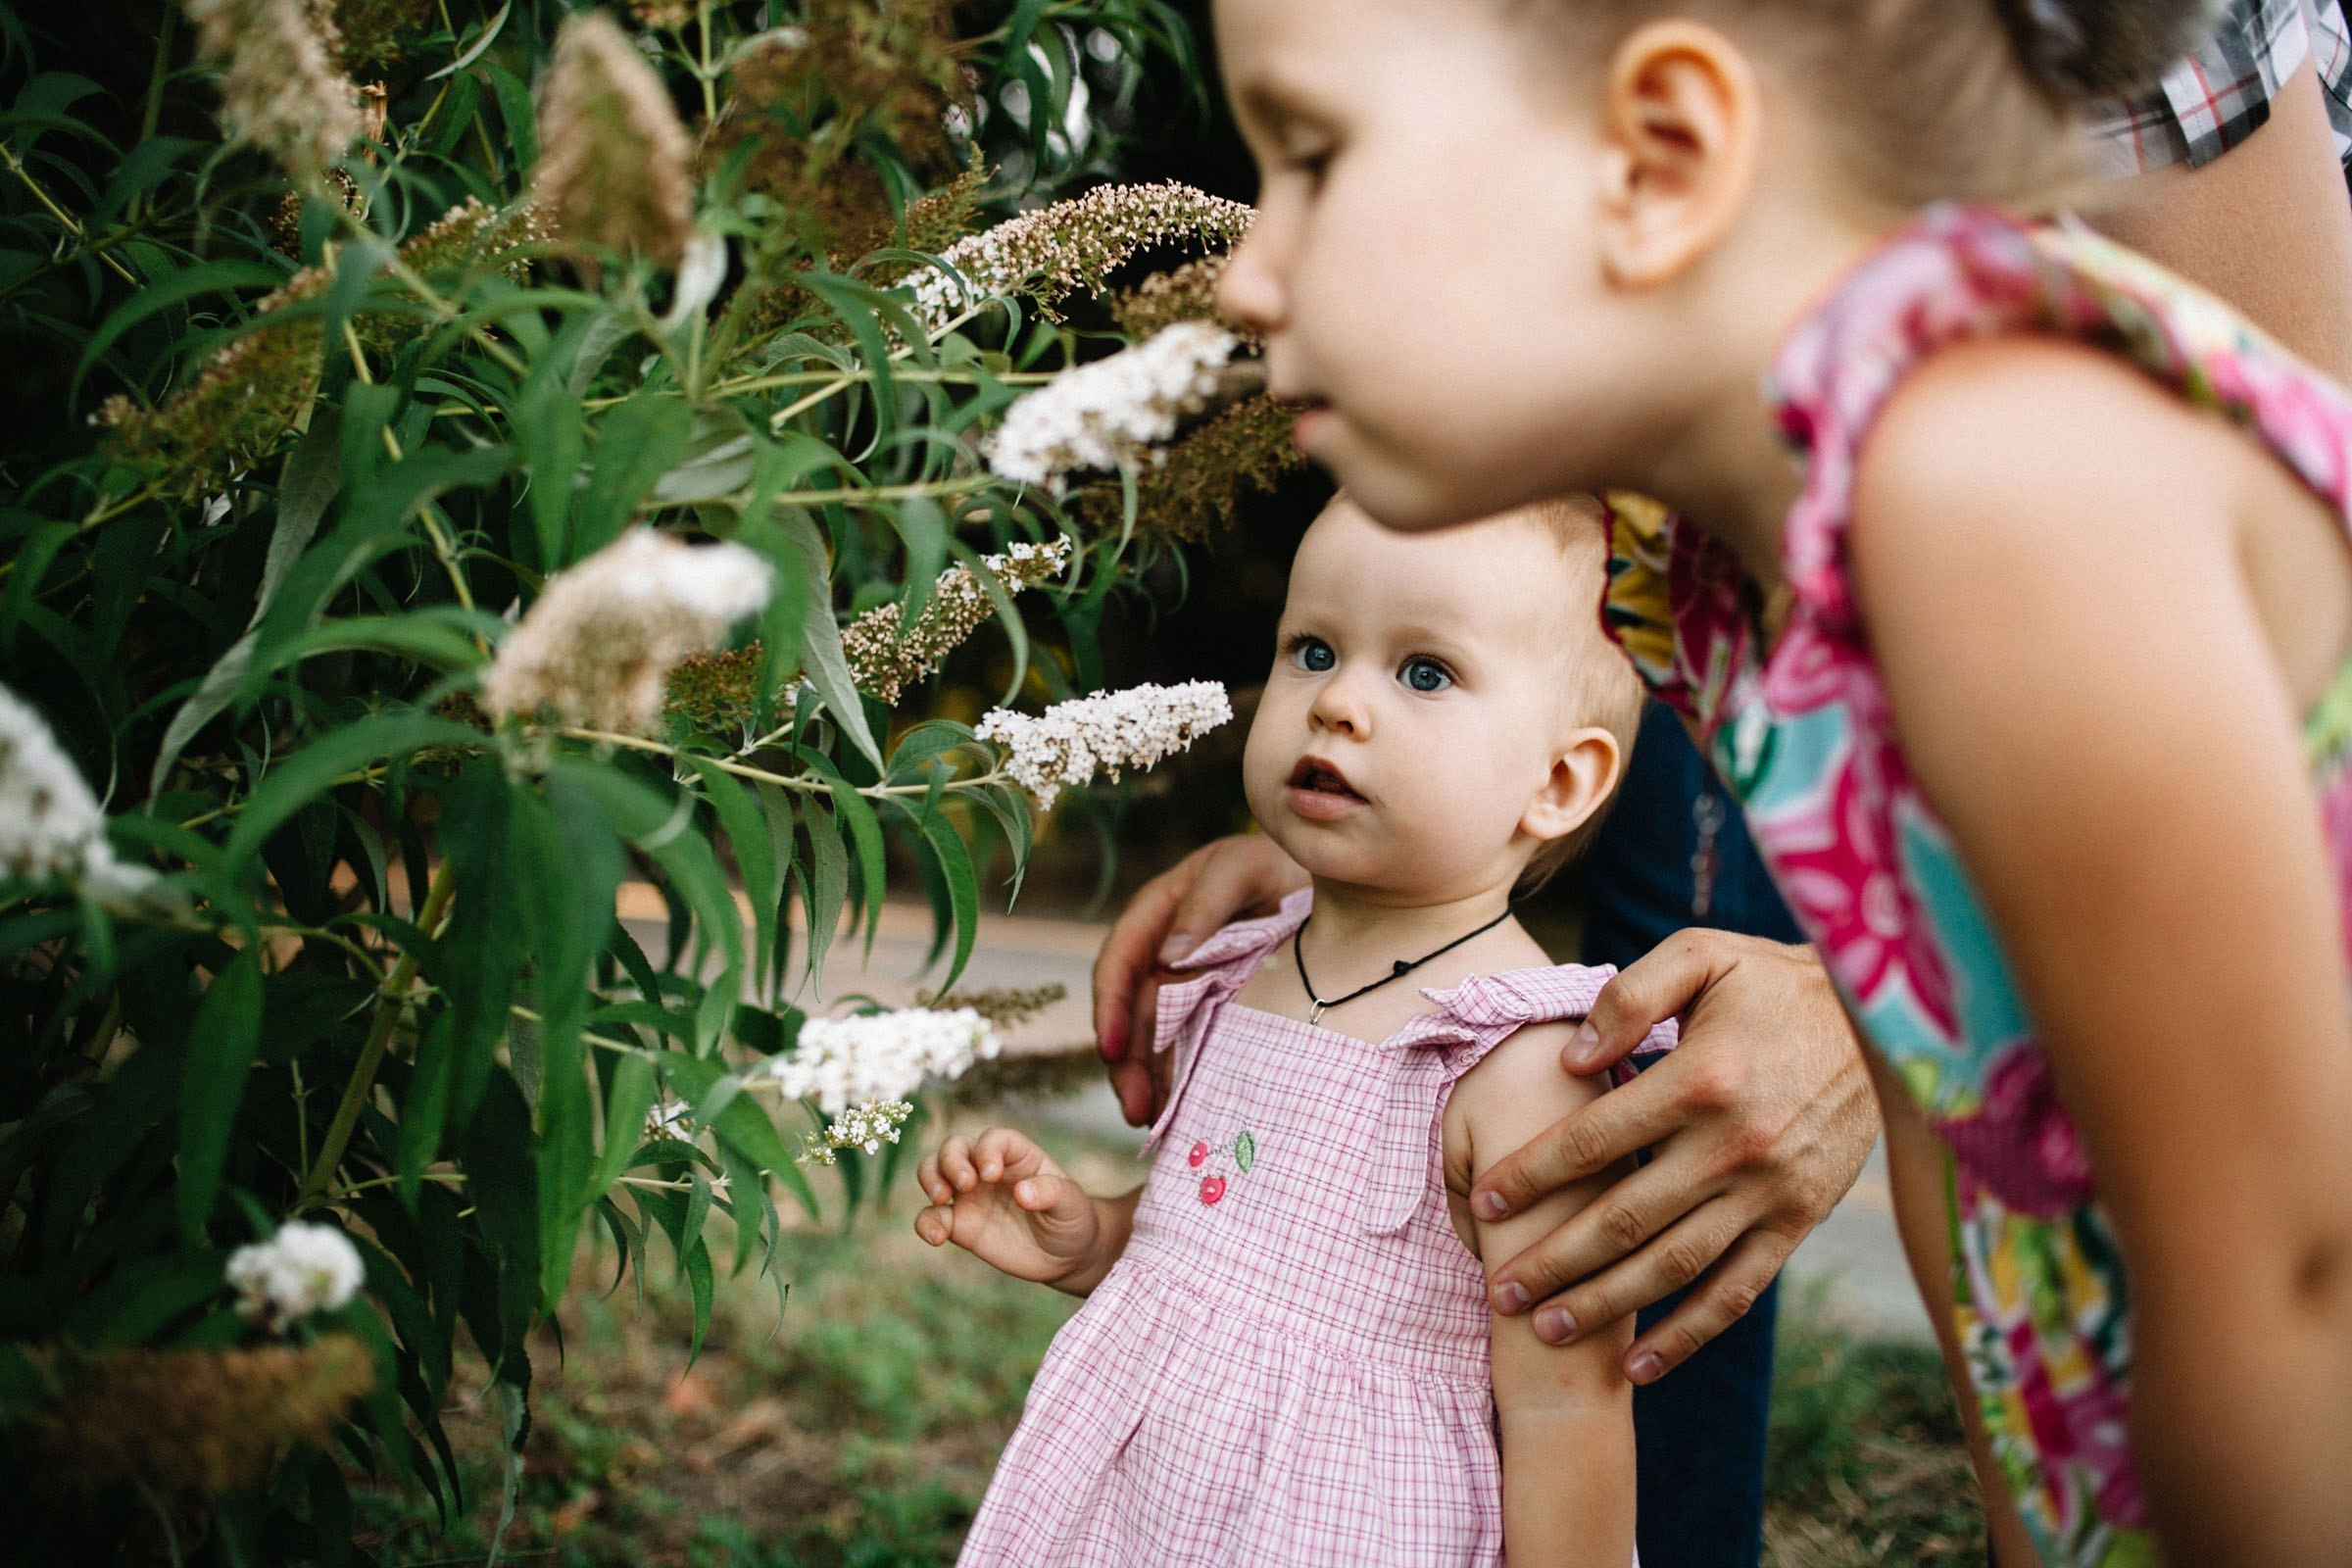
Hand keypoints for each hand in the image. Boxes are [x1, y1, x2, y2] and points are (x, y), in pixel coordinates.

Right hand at [915, 1130, 1103, 1290]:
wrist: (1065, 1254)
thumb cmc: (1071, 1218)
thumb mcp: (1071, 1203)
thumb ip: (1051, 1193)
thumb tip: (1022, 1193)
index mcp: (1016, 1155)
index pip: (993, 1139)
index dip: (987, 1150)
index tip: (991, 1175)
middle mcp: (987, 1170)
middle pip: (955, 1147)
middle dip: (951, 1160)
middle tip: (966, 1185)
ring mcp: (970, 1196)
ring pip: (934, 1171)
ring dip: (930, 1179)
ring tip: (942, 1199)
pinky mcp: (960, 1225)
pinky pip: (931, 1217)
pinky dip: (926, 1222)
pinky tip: (937, 1236)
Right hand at [1091, 835, 1307, 1124]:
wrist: (1337, 881)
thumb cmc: (1283, 863)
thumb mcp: (1245, 867)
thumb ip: (1207, 902)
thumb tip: (1167, 961)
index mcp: (1160, 909)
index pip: (1120, 960)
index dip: (1111, 1006)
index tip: (1114, 1049)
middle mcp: (1166, 948)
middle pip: (1132, 1011)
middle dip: (1127, 1062)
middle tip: (1136, 1108)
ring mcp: (1190, 980)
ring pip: (1155, 1036)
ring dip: (1148, 1080)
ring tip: (1151, 1122)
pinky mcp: (1216, 1005)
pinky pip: (1189, 1044)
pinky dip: (1179, 1077)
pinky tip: (1178, 1109)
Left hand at [1471, 932, 1875, 1382]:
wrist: (1885, 1025)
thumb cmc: (1774, 983)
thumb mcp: (1703, 956)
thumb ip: (1630, 996)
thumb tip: (1570, 1057)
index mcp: (1699, 1078)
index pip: (1592, 1141)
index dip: (1532, 1176)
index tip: (1485, 1203)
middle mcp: (1732, 1145)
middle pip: (1622, 1218)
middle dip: (1552, 1260)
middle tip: (1497, 1292)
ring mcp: (1768, 1192)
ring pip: (1672, 1267)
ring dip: (1605, 1307)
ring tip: (1546, 1331)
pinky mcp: (1797, 1222)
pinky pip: (1735, 1293)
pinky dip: (1687, 1336)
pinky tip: (1639, 1368)